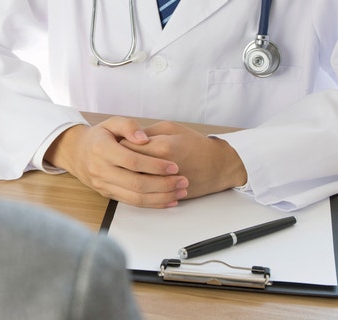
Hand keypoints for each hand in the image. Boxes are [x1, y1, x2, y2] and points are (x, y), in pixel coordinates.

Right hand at [44, 117, 188, 207]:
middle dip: (163, 184)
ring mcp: (104, 185)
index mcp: (101, 150)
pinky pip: (132, 203)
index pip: (132, 161)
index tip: (174, 166)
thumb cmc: (99, 136)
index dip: (154, 165)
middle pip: (136, 183)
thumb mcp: (111, 123)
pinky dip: (152, 204)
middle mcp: (100, 170)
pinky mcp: (108, 195)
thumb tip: (144, 138)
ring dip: (161, 197)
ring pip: (135, 198)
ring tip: (180, 192)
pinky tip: (169, 201)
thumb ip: (128, 126)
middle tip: (183, 181)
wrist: (77, 153)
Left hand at [120, 121, 246, 198]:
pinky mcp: (165, 196)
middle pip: (127, 167)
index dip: (120, 144)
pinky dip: (136, 190)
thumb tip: (126, 138)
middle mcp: (161, 168)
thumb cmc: (194, 144)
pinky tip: (135, 182)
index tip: (120, 141)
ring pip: (133, 184)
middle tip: (120, 156)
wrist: (218, 166)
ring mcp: (164, 184)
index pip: (127, 147)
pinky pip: (143, 196)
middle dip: (120, 162)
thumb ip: (147, 132)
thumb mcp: (171, 128)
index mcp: (162, 147)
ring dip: (126, 177)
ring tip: (127, 169)